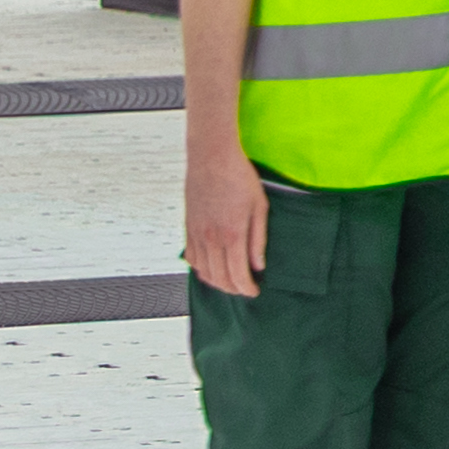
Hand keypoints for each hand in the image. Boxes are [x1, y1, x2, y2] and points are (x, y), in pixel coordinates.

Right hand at [183, 136, 270, 297]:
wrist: (211, 157)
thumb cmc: (239, 178)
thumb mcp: (260, 207)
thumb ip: (258, 239)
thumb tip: (258, 265)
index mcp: (231, 234)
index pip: (237, 274)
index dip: (246, 288)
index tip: (255, 291)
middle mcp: (210, 238)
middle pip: (219, 277)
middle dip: (233, 288)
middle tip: (245, 289)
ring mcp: (196, 233)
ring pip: (202, 270)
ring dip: (217, 281)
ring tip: (231, 282)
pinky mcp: (188, 227)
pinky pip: (191, 257)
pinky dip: (200, 269)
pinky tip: (211, 268)